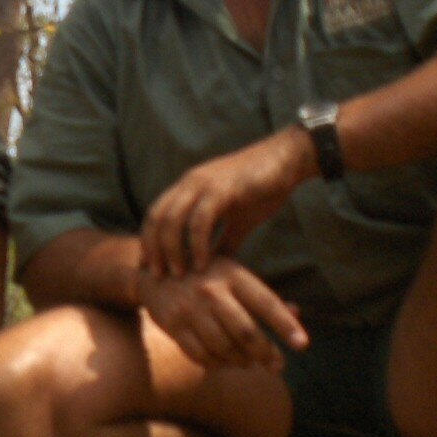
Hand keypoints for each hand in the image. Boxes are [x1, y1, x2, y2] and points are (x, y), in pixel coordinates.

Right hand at [139, 259, 307, 371]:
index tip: (302, 345)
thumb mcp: (233, 275)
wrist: (153, 275)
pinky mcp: (172, 325)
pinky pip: (200, 354)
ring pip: (223, 347)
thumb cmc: (204, 275)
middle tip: (277, 366)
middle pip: (246, 332)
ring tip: (248, 362)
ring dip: (240, 361)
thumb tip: (296, 312)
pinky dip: (216, 364)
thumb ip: (261, 296)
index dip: (285, 325)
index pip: (266, 303)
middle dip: (266, 354)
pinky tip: (223, 362)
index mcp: (232, 275)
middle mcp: (211, 291)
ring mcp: (190, 309)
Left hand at [142, 127, 313, 276]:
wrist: (288, 159)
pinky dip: (197, 244)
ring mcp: (203, 184)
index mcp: (188, 189)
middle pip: (156, 218)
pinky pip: (200, 220)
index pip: (155, 216)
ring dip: (171, 250)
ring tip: (177, 275)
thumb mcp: (238, 221)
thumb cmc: (262, 189)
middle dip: (153, 249)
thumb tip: (215, 268)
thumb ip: (222, 242)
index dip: (148, 242)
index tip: (148, 269)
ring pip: (172, 219)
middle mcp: (189, 184)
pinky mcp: (222, 189)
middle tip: (157, 277)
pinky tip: (201, 265)